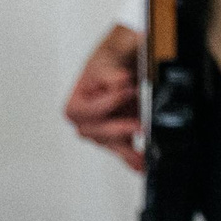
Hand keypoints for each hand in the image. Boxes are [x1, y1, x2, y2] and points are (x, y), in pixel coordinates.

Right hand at [65, 24, 145, 171]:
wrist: (129, 58)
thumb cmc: (112, 57)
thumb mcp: (110, 55)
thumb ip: (113, 70)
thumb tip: (120, 83)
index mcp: (77, 101)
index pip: (85, 111)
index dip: (106, 104)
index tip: (127, 90)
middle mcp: (88, 119)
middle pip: (95, 133)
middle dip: (117, 129)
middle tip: (138, 124)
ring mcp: (105, 128)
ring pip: (111, 144)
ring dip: (126, 150)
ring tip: (143, 158)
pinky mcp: (121, 133)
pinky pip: (124, 149)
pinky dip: (132, 158)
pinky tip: (142, 165)